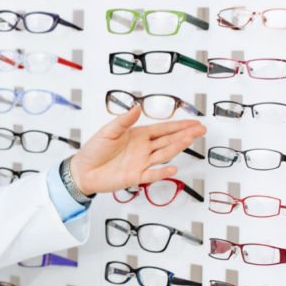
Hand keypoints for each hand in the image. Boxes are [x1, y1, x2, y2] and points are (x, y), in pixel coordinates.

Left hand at [70, 106, 204, 196]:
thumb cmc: (94, 150)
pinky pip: (152, 174)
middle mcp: (143, 149)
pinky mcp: (136, 176)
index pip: (163, 129)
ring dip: (177, 147)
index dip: (178, 126)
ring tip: (191, 139)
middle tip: (201, 130)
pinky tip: (173, 168)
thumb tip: (136, 109)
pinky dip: (162, 172)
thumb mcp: (108, 131)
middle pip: (168, 140)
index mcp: (138, 135)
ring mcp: (141, 162)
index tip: (193, 123)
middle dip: (185, 134)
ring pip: (164, 154)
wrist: (83, 170)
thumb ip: (123, 121)